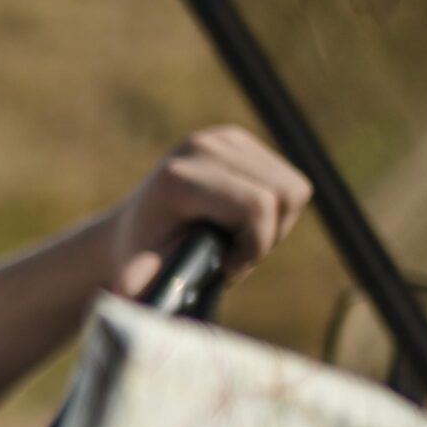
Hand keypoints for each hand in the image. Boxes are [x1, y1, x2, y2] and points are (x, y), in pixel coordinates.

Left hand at [106, 126, 312, 296]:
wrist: (131, 231)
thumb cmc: (141, 261)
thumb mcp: (144, 276)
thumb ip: (155, 279)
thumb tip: (145, 288)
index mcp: (178, 178)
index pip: (257, 205)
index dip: (255, 245)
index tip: (228, 267)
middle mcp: (201, 147)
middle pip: (285, 195)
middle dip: (268, 236)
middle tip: (235, 255)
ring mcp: (221, 138)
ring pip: (294, 188)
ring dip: (274, 224)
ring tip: (237, 240)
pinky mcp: (237, 139)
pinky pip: (289, 181)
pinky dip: (276, 210)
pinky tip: (241, 222)